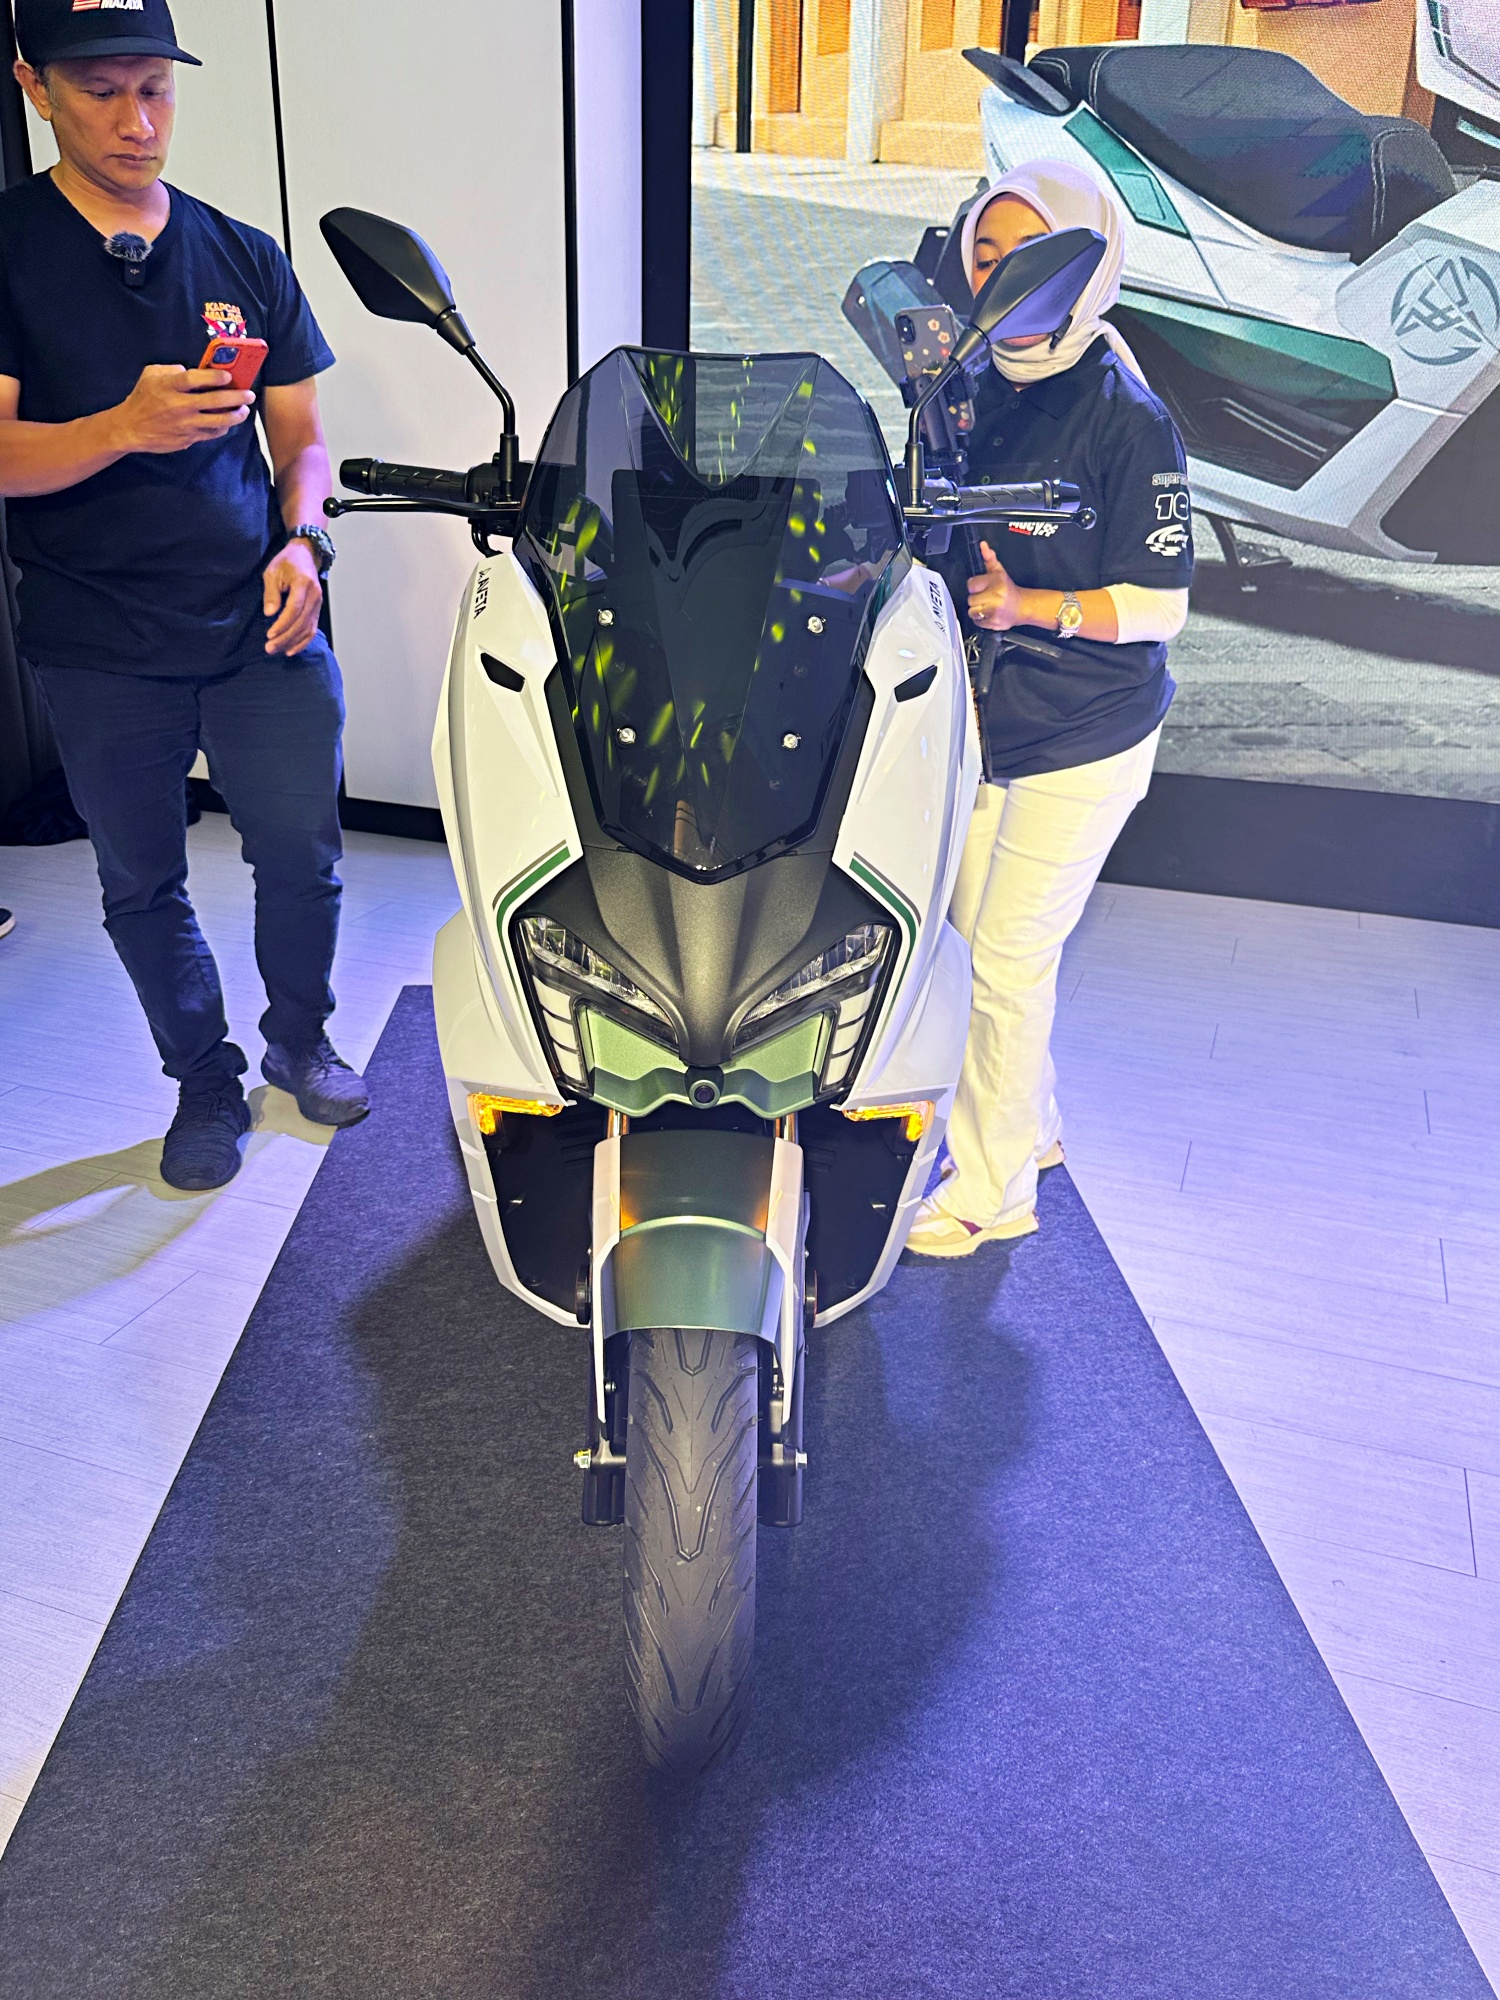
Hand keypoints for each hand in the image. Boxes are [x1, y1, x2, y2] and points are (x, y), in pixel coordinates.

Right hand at [110, 365, 255, 454]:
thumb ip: (172, 369)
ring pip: (218, 421)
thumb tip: (195, 370)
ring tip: (244, 410)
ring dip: (235, 416)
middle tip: (249, 395)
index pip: (195, 380)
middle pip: (214, 401)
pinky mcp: (188, 439)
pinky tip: (228, 422)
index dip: (214, 377)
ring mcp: (185, 425)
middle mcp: (179, 406)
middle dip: (236, 397)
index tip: (229, 376)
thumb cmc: (142, 398)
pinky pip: (211, 433)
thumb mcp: (151, 375)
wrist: (130, 428)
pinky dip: (222, 427)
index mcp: (168, 387)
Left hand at [262, 538, 322, 655]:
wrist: (305, 556)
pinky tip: (291, 650)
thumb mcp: (272, 572)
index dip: (283, 624)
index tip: (270, 634)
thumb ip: (271, 593)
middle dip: (285, 637)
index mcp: (303, 584)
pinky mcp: (317, 610)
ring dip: (292, 642)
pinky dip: (302, 642)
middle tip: (269, 648)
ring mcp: (318, 604)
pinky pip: (312, 630)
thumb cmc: (286, 562)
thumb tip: (270, 614)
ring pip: (307, 629)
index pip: (295, 609)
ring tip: (276, 650)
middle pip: (301, 622)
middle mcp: (315, 596)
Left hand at [967, 540, 1025, 631]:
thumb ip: (989, 558)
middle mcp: (996, 597)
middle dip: (977, 599)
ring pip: (972, 612)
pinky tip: (989, 614)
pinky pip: (977, 622)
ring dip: (977, 610)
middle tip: (986, 597)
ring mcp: (995, 611)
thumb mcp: (999, 571)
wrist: (1022, 607)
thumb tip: (983, 545)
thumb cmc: (1009, 589)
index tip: (983, 587)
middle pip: (971, 599)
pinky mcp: (994, 623)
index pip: (971, 585)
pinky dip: (981, 619)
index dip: (975, 586)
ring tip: (987, 606)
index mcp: (996, 582)